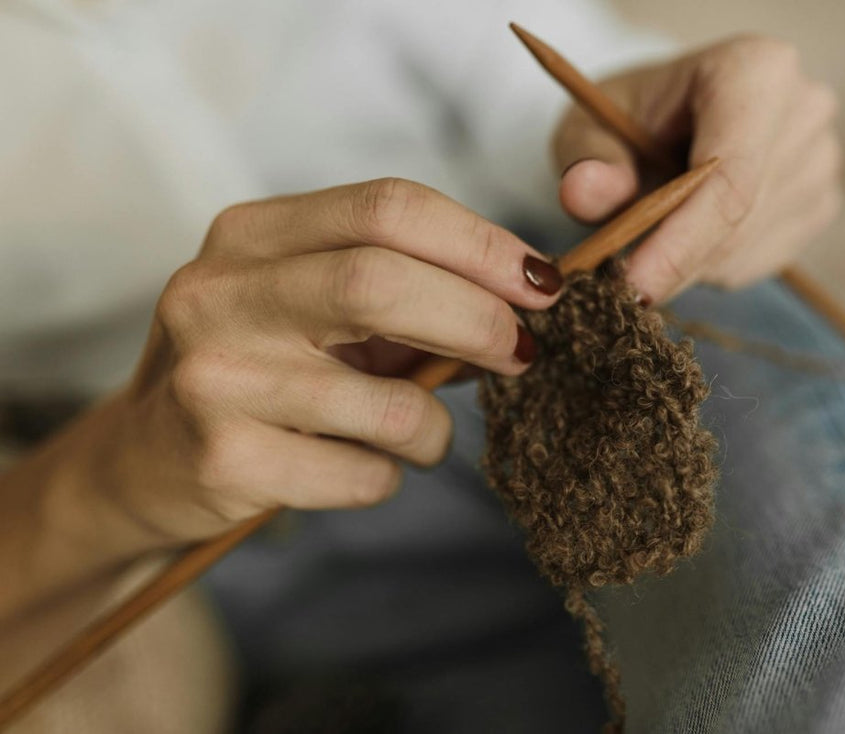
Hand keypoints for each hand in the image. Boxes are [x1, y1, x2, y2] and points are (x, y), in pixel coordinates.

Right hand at [108, 179, 561, 542]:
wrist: (144, 459)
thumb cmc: (260, 370)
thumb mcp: (312, 309)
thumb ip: (401, 294)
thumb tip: (522, 304)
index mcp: (252, 235)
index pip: (386, 207)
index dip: (481, 243)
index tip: (542, 282)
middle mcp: (220, 293)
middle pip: (382, 281)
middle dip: (478, 318)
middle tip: (521, 352)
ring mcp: (215, 377)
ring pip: (389, 402)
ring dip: (435, 425)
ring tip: (425, 433)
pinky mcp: (224, 459)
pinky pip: (364, 473)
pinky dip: (393, 475)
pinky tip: (364, 466)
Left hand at [554, 35, 841, 303]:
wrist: (667, 116)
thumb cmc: (628, 115)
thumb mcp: (589, 125)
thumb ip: (588, 159)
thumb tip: (583, 191)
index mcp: (755, 70)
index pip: (729, 176)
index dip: (681, 242)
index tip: (631, 287)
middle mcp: (804, 109)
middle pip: (741, 218)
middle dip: (675, 260)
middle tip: (618, 278)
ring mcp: (822, 158)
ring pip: (748, 247)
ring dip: (691, 263)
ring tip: (654, 232)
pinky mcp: (821, 202)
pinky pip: (761, 261)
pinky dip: (714, 266)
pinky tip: (691, 233)